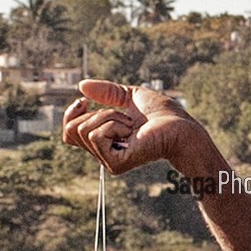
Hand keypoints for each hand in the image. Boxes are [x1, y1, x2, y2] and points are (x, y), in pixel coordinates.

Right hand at [62, 79, 200, 174]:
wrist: (181, 127)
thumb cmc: (161, 114)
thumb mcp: (129, 95)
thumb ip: (106, 92)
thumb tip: (81, 86)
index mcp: (103, 140)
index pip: (69, 133)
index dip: (71, 114)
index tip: (84, 101)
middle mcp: (103, 153)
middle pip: (71, 131)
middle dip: (94, 113)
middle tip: (123, 117)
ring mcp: (108, 161)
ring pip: (84, 130)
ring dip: (109, 117)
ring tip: (131, 124)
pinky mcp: (115, 164)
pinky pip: (96, 136)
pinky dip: (113, 124)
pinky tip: (132, 131)